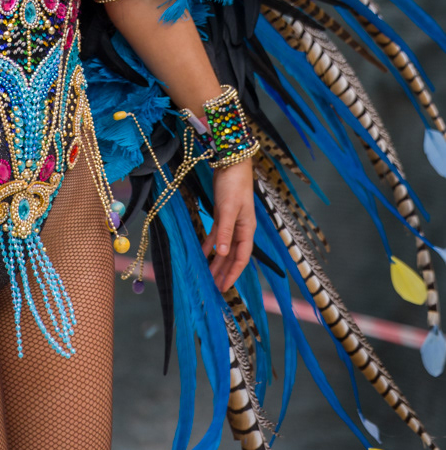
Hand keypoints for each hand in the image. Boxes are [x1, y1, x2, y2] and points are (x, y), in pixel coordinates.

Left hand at [204, 158, 255, 291]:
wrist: (232, 162)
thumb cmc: (233, 185)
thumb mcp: (229, 209)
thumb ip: (225, 231)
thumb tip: (221, 254)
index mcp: (247, 229)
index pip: (241, 258)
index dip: (233, 273)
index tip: (224, 287)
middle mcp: (241, 229)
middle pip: (233, 255)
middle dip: (224, 271)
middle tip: (215, 288)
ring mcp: (232, 222)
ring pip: (224, 247)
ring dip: (217, 261)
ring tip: (209, 276)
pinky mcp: (222, 214)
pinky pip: (217, 235)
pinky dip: (210, 245)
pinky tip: (203, 253)